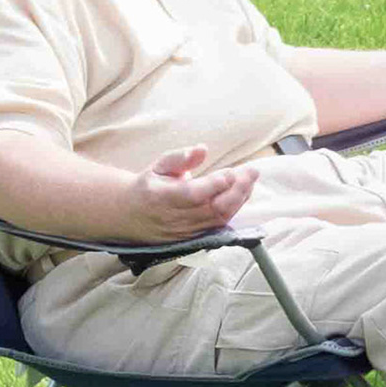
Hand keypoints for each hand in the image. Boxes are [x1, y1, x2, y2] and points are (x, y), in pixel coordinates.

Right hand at [124, 145, 258, 241]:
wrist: (133, 216)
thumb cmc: (148, 186)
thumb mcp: (157, 166)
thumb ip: (179, 158)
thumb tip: (202, 149)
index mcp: (162, 197)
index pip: (192, 194)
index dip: (213, 185)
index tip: (231, 171)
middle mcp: (176, 217)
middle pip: (213, 208)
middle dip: (236, 190)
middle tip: (252, 171)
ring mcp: (188, 230)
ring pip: (220, 217)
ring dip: (240, 198)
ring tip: (250, 179)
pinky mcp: (197, 237)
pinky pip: (220, 224)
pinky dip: (235, 208)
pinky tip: (243, 192)